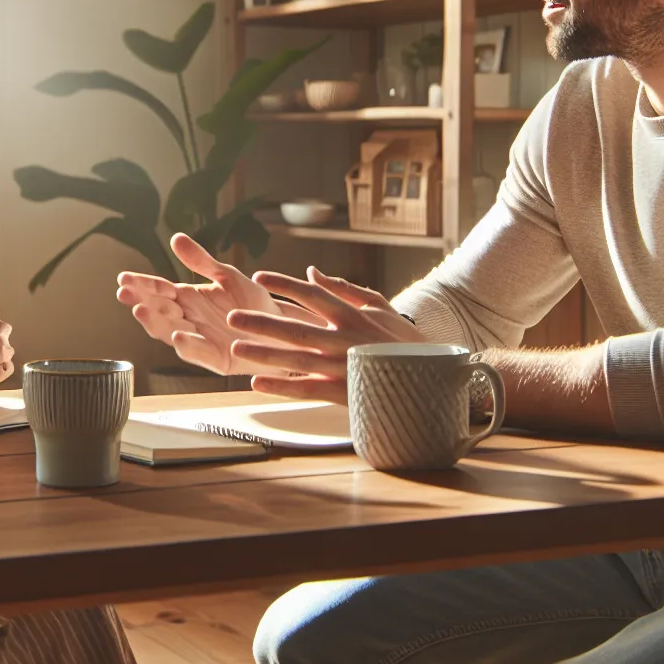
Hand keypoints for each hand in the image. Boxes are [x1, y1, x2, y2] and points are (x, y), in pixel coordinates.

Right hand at [116, 233, 312, 374]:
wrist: (282, 326)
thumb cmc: (253, 302)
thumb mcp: (226, 275)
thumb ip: (201, 261)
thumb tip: (175, 238)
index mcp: (189, 299)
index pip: (159, 290)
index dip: (141, 285)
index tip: (123, 277)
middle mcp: (190, 320)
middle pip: (159, 311)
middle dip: (141, 302)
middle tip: (124, 293)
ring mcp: (201, 340)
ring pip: (171, 332)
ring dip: (155, 323)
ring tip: (141, 310)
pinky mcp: (218, 359)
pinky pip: (200, 353)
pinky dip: (188, 345)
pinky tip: (178, 335)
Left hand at [228, 267, 426, 402]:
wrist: (431, 378)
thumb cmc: (404, 339)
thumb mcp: (378, 306)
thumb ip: (343, 288)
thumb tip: (312, 271)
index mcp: (352, 316)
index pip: (312, 295)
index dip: (284, 285)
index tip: (258, 277)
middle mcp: (344, 340)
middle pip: (295, 328)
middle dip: (262, 322)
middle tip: (233, 317)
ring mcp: (343, 367)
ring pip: (296, 359)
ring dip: (265, 354)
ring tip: (237, 348)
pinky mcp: (344, 392)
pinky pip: (307, 389)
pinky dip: (282, 386)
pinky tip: (257, 383)